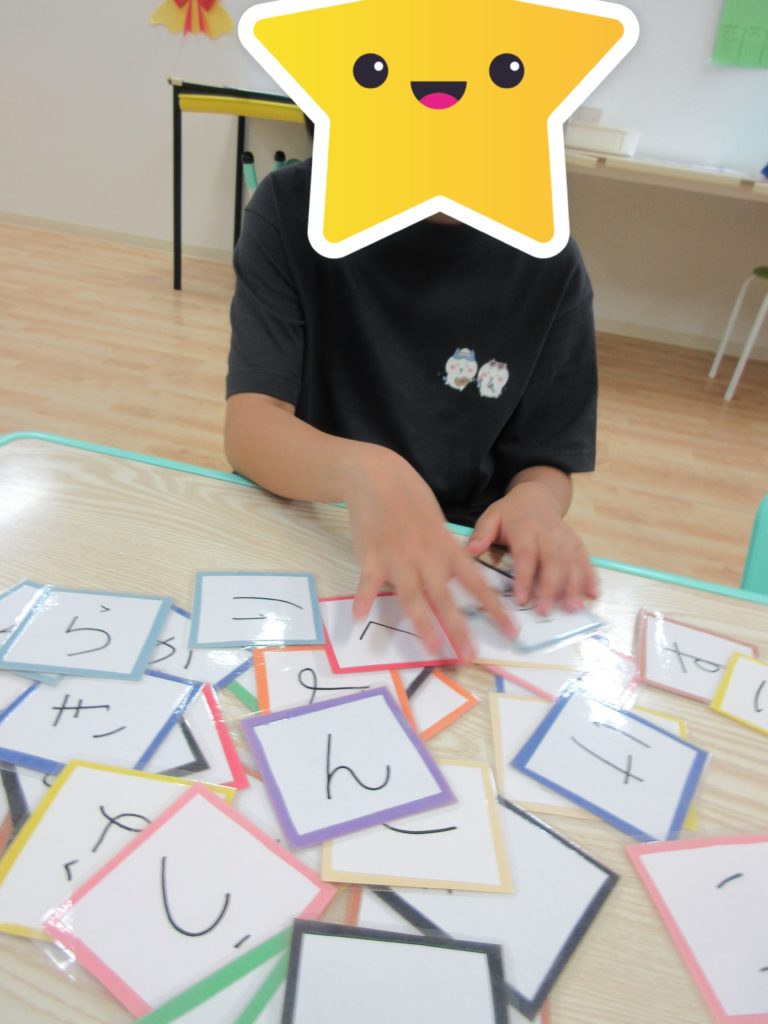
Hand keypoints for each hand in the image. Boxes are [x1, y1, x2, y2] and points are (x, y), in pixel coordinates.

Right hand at [344, 446, 516, 660]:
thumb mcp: (439, 526)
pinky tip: (358, 617)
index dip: (495, 609)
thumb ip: (447, 554)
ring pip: (412, 596)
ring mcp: (399, 558)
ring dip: (422, 624)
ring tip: (432, 648)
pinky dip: (362, 598)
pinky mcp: (372, 556)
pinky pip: (368, 581)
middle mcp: (427, 558)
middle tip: (469, 656)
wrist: (379, 477)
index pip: (477, 584)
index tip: (512, 631)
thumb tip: (459, 578)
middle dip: (458, 629)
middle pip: (445, 599)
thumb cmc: (411, 501)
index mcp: (447, 550)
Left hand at [465, 479, 597, 614]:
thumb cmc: (511, 513)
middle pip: (553, 562)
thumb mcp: (491, 516)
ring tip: (573, 608)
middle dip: (551, 588)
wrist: (536, 496)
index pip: (526, 555)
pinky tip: (593, 594)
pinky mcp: (576, 543)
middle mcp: (549, 534)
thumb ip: (481, 534)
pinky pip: (585, 560)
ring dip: (574, 586)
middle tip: (546, 611)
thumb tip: (469, 551)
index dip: (525, 578)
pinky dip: (590, 577)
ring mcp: (565, 539)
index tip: (522, 600)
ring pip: (572, 563)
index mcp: (525, 529)